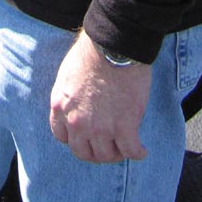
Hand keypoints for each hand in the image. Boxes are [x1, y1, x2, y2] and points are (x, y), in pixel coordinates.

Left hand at [49, 31, 151, 163]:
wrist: (113, 46)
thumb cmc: (92, 52)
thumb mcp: (67, 75)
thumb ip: (70, 97)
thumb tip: (79, 106)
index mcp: (60, 107)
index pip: (62, 137)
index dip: (76, 138)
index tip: (87, 136)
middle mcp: (77, 122)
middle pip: (83, 152)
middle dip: (95, 151)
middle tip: (107, 146)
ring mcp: (100, 128)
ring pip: (107, 156)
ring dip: (116, 153)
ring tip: (125, 147)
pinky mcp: (124, 127)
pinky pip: (131, 151)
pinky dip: (137, 153)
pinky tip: (142, 150)